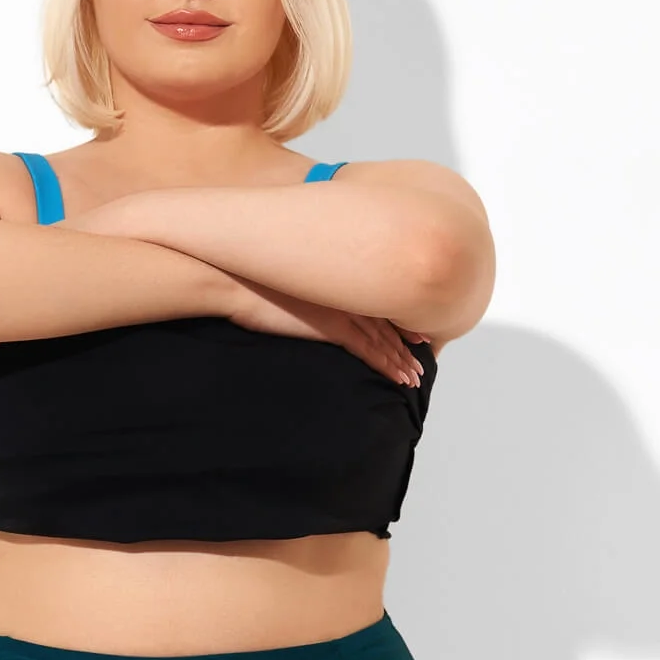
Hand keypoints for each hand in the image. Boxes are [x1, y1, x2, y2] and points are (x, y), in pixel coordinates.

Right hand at [222, 276, 429, 385]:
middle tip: (422, 358)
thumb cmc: (249, 283)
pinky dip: (389, 366)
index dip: (395, 322)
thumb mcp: (279, 284)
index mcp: (334, 284)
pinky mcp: (333, 329)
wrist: (237, 281)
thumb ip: (296, 295)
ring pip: (384, 340)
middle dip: (405, 344)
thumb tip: (295, 304)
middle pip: (385, 324)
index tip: (411, 334)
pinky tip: (401, 378)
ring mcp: (342, 311)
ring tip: (415, 377)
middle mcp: (345, 295)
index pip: (373, 305)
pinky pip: (370, 351)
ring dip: (402, 361)